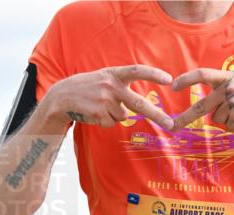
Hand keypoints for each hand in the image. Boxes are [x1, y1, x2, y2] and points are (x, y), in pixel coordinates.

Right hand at [46, 65, 174, 129]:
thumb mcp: (103, 78)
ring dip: (113, 115)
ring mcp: (105, 100)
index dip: (153, 74)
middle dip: (157, 115)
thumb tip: (139, 105)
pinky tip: (93, 113)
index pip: (137, 70)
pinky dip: (104, 121)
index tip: (169, 79)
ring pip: (122, 116)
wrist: (61, 96)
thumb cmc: (87, 88)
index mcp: (114, 74)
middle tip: (171, 124)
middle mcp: (111, 86)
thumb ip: (121, 85)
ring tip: (98, 107)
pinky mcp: (98, 113)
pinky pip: (111, 123)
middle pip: (139, 103)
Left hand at [171, 68, 233, 131]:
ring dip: (226, 119)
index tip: (173, 86)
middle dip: (184, 118)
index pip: (203, 74)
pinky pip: (227, 126)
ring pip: (216, 118)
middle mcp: (230, 88)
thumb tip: (205, 89)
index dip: (186, 80)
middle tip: (171, 126)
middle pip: (201, 105)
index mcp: (230, 76)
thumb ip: (226, 82)